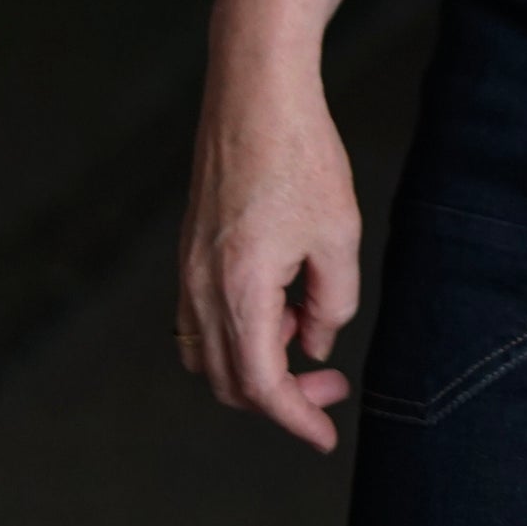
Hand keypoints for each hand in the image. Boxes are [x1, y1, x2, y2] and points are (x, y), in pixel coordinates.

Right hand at [175, 64, 361, 451]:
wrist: (256, 92)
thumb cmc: (300, 154)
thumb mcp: (338, 234)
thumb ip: (331, 302)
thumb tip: (315, 343)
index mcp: (238, 291)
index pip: (260, 385)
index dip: (295, 417)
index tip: (325, 433)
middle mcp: (200, 288)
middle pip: (229, 380)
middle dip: (281, 394)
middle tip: (330, 383)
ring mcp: (188, 270)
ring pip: (209, 354)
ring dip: (255, 364)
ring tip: (305, 330)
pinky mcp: (191, 250)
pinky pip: (201, 319)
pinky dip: (238, 332)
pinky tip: (280, 302)